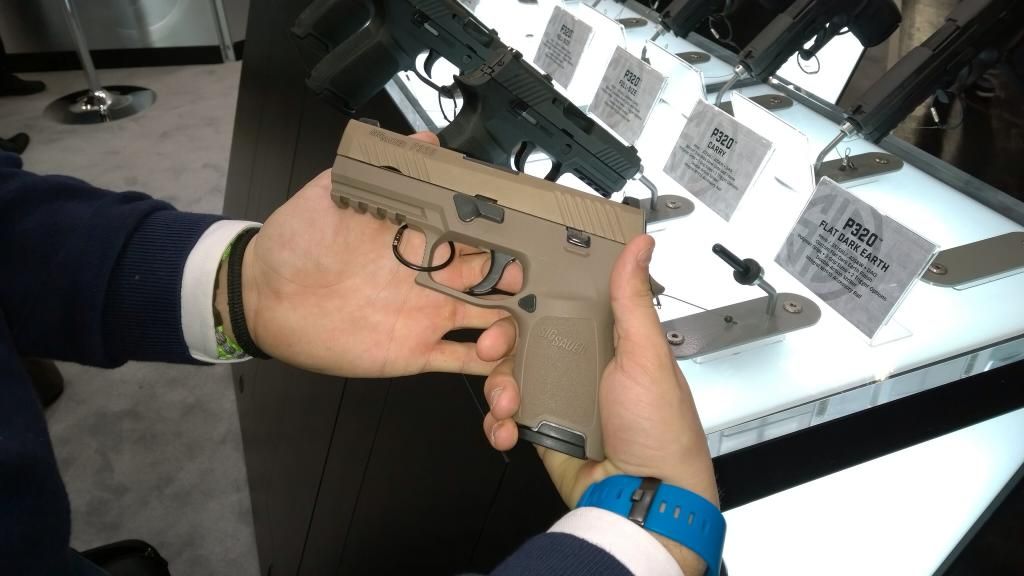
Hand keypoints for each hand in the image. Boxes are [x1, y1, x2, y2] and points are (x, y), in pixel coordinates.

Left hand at [233, 132, 518, 377]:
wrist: (263, 298)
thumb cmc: (295, 242)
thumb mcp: (335, 192)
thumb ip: (382, 168)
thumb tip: (425, 142)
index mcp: (423, 236)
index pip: (482, 233)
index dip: (511, 237)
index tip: (533, 240)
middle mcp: (434, 275)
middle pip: (498, 278)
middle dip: (523, 283)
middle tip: (530, 287)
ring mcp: (428, 315)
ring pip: (492, 321)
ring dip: (510, 327)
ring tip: (504, 332)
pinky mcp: (415, 350)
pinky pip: (462, 360)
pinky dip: (489, 367)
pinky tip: (503, 365)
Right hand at [478, 235, 717, 571]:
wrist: (642, 498)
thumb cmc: (659, 428)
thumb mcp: (646, 354)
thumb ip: (632, 300)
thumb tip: (642, 247)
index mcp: (608, 340)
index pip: (559, 306)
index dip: (529, 297)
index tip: (507, 294)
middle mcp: (582, 366)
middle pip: (525, 339)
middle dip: (501, 342)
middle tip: (492, 349)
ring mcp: (561, 400)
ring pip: (511, 377)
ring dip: (498, 385)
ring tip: (507, 403)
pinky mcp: (545, 431)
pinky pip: (508, 418)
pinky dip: (498, 423)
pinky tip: (507, 429)